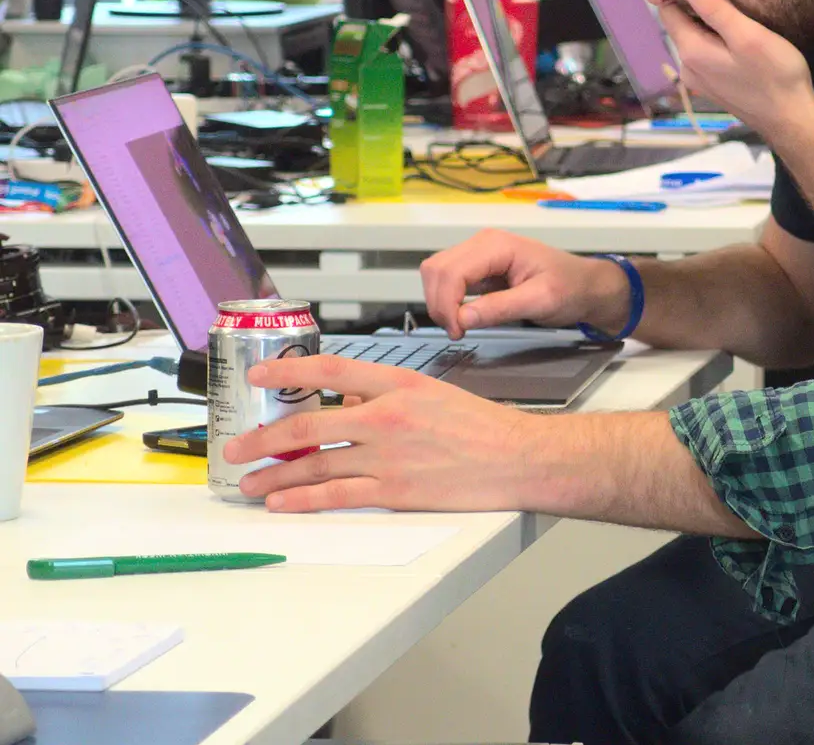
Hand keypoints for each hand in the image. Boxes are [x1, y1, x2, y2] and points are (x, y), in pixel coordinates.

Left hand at [224, 355, 537, 511]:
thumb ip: (386, 394)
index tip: (258, 375)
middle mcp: (387, 416)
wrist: (517, 458)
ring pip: (314, 465)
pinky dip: (303, 500)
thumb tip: (348, 402)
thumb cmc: (482, 427)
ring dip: (274, 475)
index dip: (289, 370)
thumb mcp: (433, 392)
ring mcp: (388, 456)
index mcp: (399, 384)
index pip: (332, 369)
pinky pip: (336, 495)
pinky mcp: (394, 491)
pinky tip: (282, 502)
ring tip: (250, 482)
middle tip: (236, 445)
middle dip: (264, 437)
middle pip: (309, 424)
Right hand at [420, 229, 629, 338]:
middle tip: (459, 331)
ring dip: (440, 302)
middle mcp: (483, 244)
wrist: (586, 286)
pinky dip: (448, 300)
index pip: (450, 271)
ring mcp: (479, 255)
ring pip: (437, 273)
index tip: (458, 331)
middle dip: (439, 303)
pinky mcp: (479, 268)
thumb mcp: (541, 301)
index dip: (446, 303)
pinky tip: (465, 317)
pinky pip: (450, 281)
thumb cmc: (571, 287)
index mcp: (497, 245)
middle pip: (436, 269)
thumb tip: (463, 317)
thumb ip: (501, 308)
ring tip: (461, 326)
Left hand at [658, 0, 813, 149]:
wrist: (792, 121)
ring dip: (709, 23)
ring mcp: (700, 81)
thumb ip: (715, 9)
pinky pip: (707, 54)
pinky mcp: (715, 88)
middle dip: (696, 5)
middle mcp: (687, 67)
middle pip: (681, 25)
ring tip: (734, 9)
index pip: (668, 11)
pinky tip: (738, 37)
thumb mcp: (748, 35)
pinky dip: (716, 40)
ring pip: (695, 40)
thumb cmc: (775, 75)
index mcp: (691, 52)